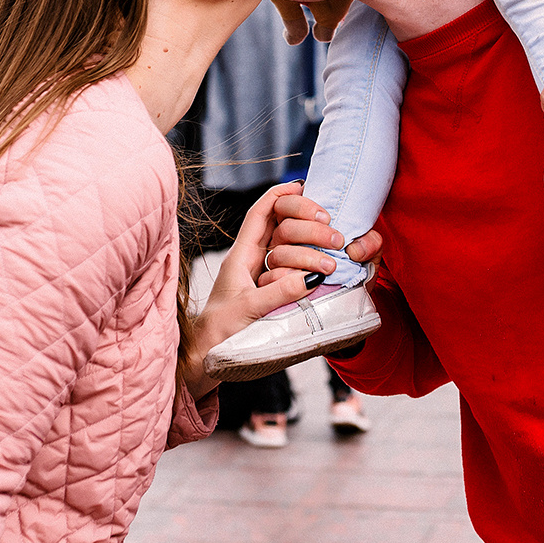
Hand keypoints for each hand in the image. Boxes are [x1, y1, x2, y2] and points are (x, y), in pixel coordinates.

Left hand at [179, 182, 382, 394]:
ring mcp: (265, 276)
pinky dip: (312, 264)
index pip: (260, 214)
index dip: (279, 195)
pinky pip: (297, 270)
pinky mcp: (275, 293)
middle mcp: (254, 261)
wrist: (208, 357)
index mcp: (241, 256)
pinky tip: (329, 265)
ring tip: (335, 249)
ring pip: (291, 247)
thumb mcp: (247, 311)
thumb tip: (309, 278)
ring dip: (313, 243)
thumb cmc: (219, 332)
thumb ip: (277, 294)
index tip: (302, 185)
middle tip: (332, 226)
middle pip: (281, 226)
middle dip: (307, 220)